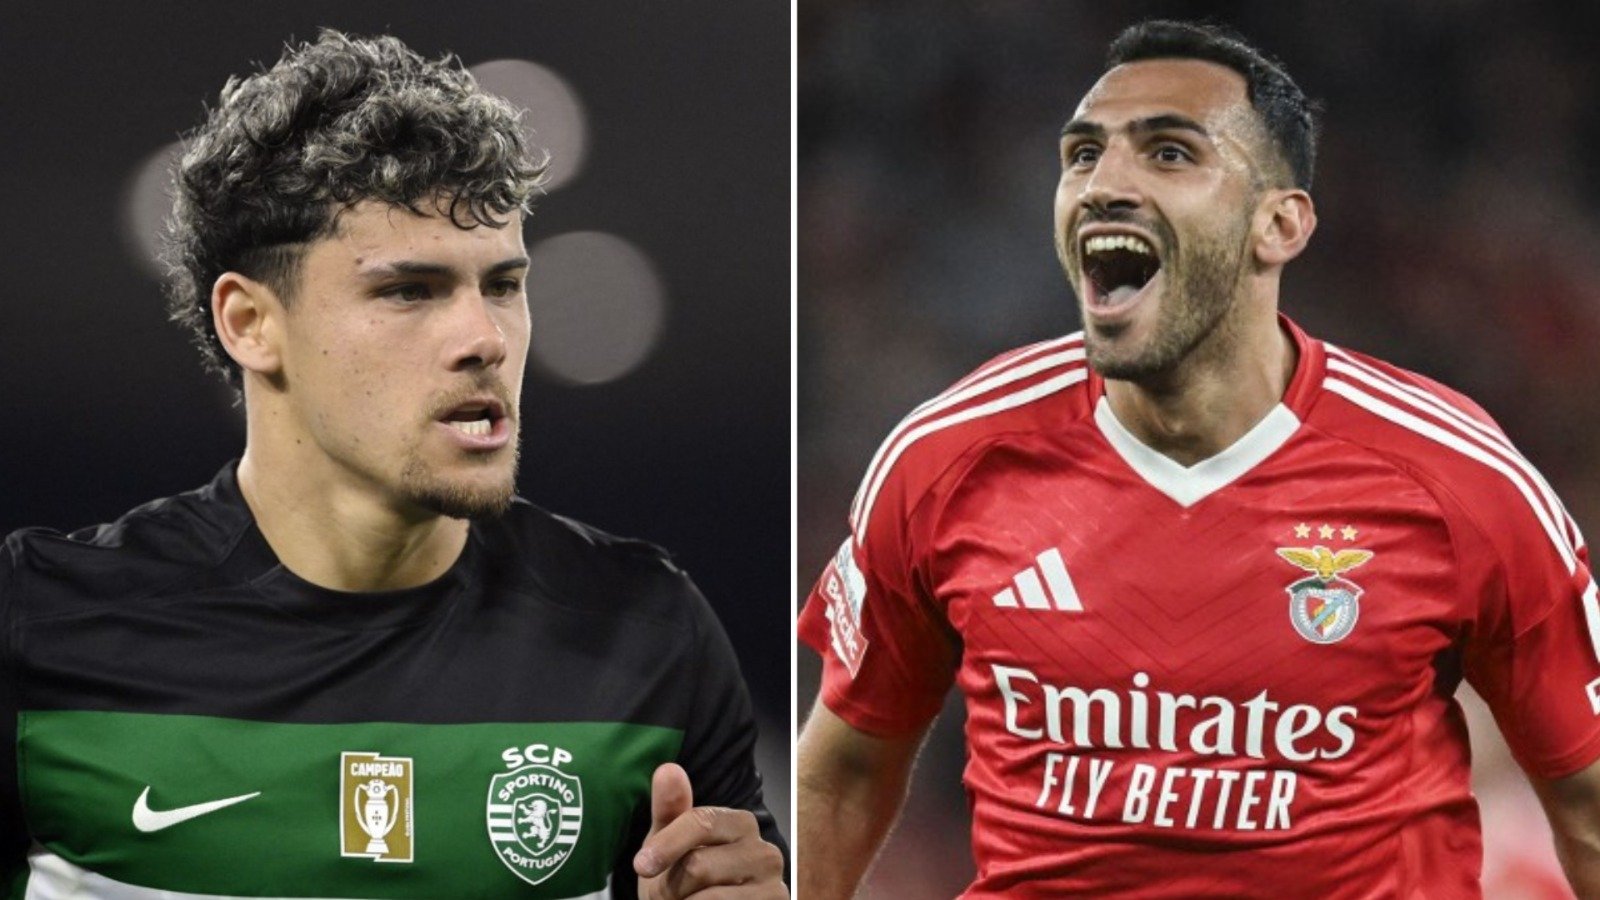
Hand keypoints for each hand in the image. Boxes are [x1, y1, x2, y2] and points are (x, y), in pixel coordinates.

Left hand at [633, 762, 786, 898]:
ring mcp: (773, 886)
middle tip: (671, 893)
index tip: (642, 865)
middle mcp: (765, 852)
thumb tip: (668, 768)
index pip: (701, 822)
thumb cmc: (683, 879)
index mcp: (741, 823)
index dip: (666, 845)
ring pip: (707, 898)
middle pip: (698, 866)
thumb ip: (670, 808)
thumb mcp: (669, 842)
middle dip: (672, 885)